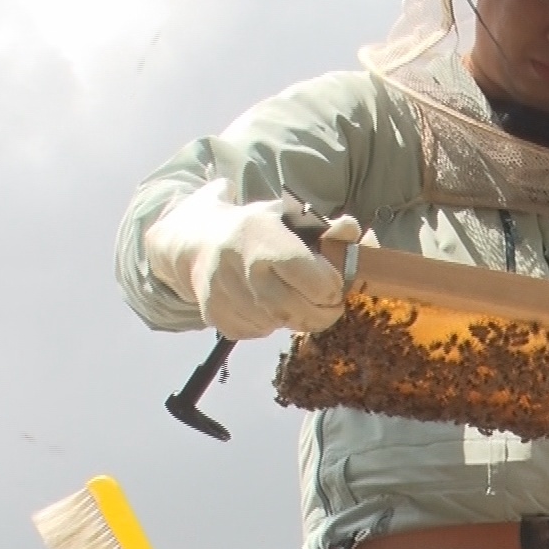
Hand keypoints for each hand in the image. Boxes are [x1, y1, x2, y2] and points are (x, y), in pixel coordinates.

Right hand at [144, 180, 362, 338]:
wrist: (197, 240)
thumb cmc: (256, 229)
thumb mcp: (289, 217)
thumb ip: (325, 228)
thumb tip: (351, 230)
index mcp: (261, 233)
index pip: (304, 273)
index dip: (329, 287)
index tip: (335, 287)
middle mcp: (236, 261)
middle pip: (290, 307)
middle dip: (320, 314)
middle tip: (331, 309)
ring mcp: (220, 290)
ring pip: (274, 323)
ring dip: (296, 319)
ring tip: (301, 304)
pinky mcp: (212, 312)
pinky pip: (255, 332)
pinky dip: (270, 325)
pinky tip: (270, 308)